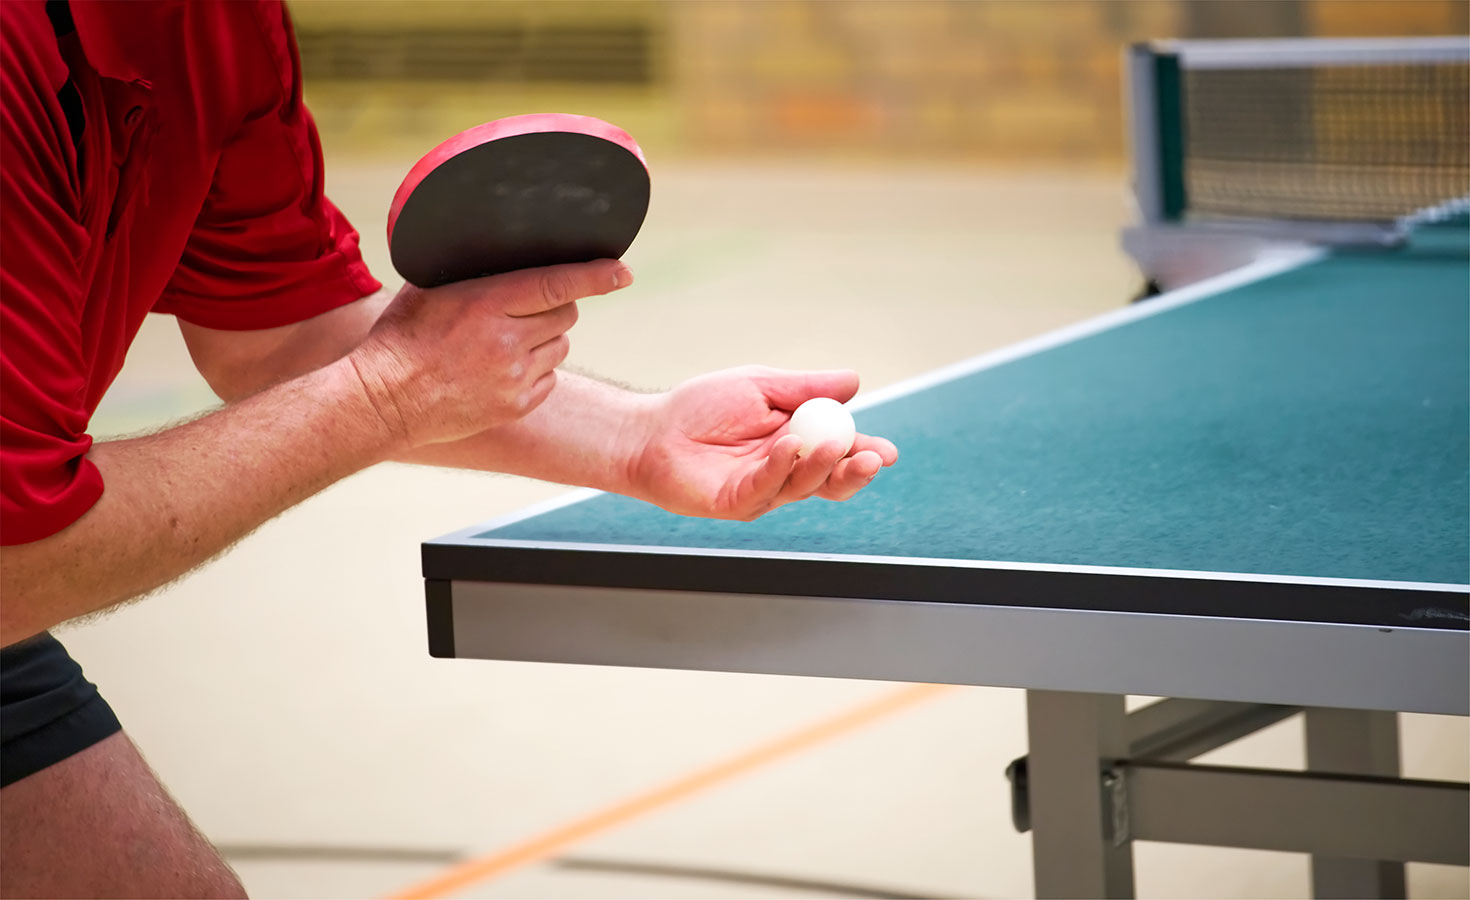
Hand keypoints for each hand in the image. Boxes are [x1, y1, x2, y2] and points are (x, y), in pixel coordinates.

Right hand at [349, 260, 630, 447]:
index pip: (557, 283)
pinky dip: (536, 371)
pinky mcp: (517, 406)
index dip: (596, 276)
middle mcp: (507, 340)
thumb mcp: (428, 288)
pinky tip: (501, 370)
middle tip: (524, 311)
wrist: (384, 400)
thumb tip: (506, 252)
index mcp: (486, 303)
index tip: (622, 271)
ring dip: (545, 339)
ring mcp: (514, 377)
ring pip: (561, 345)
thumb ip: (472, 273)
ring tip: (504, 343)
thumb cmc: (402, 336)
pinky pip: (549, 378)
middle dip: (554, 307)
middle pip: (566, 313)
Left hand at [629, 365, 897, 519]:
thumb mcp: (761, 385)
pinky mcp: (738, 502)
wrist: (653, 429)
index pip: (839, 453)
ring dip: (822, 465)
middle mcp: (784, 471)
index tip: (888, 451)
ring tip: (831, 445)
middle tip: (873, 458)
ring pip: (804, 486)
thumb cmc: (701, 407)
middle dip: (855, 471)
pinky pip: (768, 487)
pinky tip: (788, 446)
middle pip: (830, 480)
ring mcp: (763, 490)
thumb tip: (853, 382)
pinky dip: (781, 466)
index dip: (864, 454)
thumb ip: (806, 388)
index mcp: (796, 443)